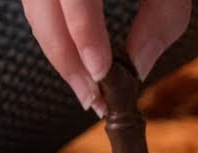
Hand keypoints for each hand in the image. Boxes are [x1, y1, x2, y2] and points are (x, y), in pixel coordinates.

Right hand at [22, 0, 191, 115]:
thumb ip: (164, 17)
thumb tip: (139, 68)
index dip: (83, 32)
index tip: (101, 72)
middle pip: (41, 4)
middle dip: (64, 56)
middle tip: (91, 99)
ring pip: (33, 6)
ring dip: (56, 49)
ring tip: (85, 88)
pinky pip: (37, 0)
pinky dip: (54, 30)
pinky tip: (76, 58)